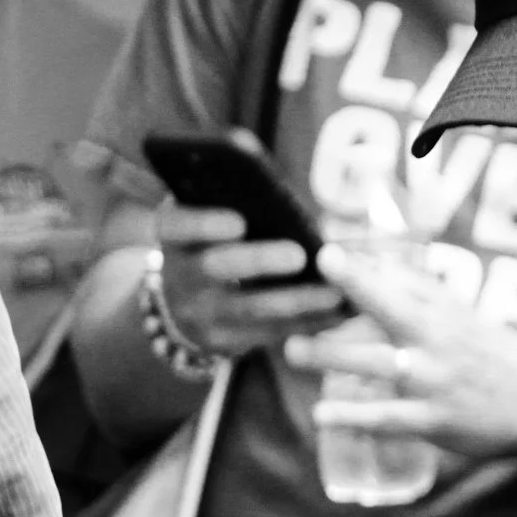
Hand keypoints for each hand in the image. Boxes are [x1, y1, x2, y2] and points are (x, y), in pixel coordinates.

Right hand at [155, 201, 345, 356]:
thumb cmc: (214, 242)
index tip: (239, 222)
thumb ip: (232, 198)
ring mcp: (199, 313)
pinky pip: (271, 333)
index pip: (176, 225)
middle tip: (300, 255)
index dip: (205, 224)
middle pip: (216, 267)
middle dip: (260, 260)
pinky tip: (341, 312)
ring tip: (337, 291)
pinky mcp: (224, 342)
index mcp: (175, 235)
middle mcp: (180, 275)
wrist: (185, 302)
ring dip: (298, 300)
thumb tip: (272, 174)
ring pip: (251, 308)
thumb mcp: (208, 218)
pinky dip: (309, 322)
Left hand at [284, 243, 516, 458]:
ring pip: (376, 365)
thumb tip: (375, 266)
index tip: (326, 255)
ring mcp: (434, 383)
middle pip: (388, 315)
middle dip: (344, 303)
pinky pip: (386, 420)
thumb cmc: (498, 356)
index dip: (361, 271)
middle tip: (301, 298)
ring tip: (293, 350)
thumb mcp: (462, 317)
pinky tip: (322, 415)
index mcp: (446, 315)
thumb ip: (420, 293)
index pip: (400, 283)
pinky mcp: (434, 422)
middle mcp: (438, 343)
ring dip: (330, 358)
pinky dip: (352, 417)